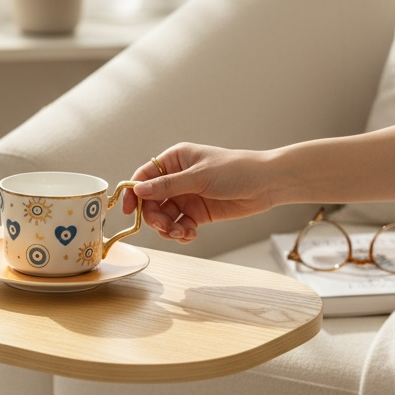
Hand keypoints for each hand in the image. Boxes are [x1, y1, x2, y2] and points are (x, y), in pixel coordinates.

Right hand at [123, 143, 274, 241]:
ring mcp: (187, 197)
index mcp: (175, 160)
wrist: (267, 184)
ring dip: (168, 228)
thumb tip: (138, 190)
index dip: (133, 193)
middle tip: (165, 227)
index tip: (128, 211)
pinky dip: (181, 233)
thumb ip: (168, 186)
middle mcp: (177, 179)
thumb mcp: (199, 177)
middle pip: (151, 201)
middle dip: (154, 217)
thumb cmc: (236, 170)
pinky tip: (190, 235)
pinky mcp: (198, 213)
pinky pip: (179, 225)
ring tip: (182, 233)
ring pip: (164, 216)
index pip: (144, 177)